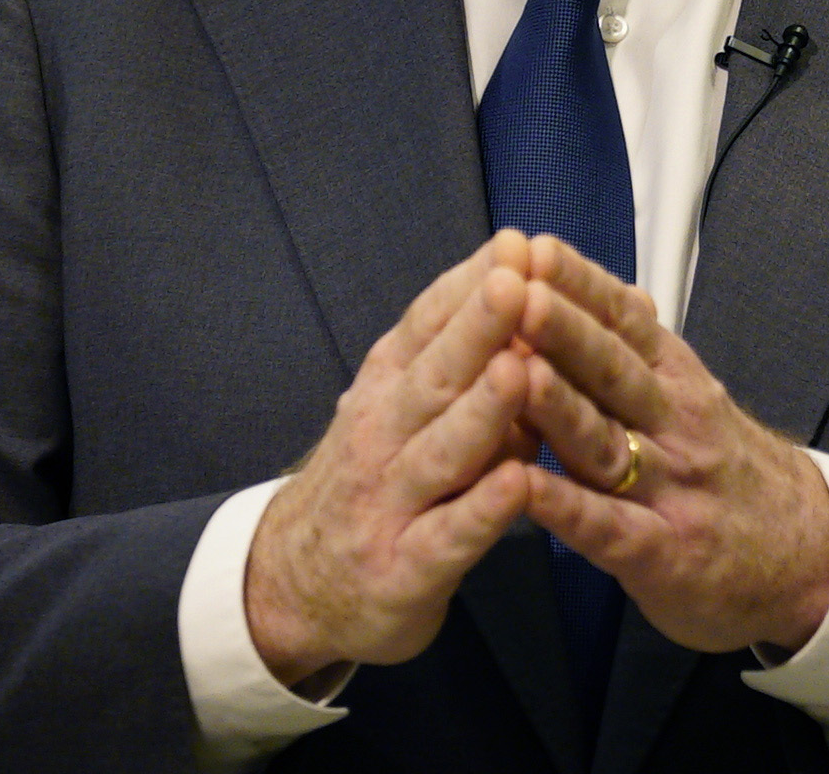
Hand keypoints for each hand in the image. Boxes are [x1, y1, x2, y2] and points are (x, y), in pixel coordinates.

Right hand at [243, 230, 537, 685]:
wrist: (295, 585)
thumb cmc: (376, 480)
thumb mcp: (402, 410)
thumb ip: (461, 363)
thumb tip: (533, 300)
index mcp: (386, 387)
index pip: (426, 324)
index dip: (469, 285)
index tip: (514, 242)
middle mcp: (380, 435)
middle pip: (434, 375)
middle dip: (478, 326)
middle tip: (517, 278)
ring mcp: (390, 503)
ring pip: (440, 450)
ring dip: (480, 410)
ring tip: (517, 370)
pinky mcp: (404, 571)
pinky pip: (448, 537)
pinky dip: (481, 511)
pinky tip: (517, 486)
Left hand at [512, 236, 828, 655]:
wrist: (806, 554)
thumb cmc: (728, 468)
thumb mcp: (698, 394)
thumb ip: (649, 352)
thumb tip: (615, 290)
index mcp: (676, 379)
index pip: (626, 321)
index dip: (580, 285)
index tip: (534, 247)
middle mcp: (674, 423)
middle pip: (612, 369)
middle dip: (562, 328)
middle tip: (515, 290)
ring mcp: (668, 488)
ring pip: (606, 440)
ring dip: (558, 405)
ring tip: (511, 372)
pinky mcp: (661, 553)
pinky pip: (607, 527)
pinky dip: (565, 506)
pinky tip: (523, 487)